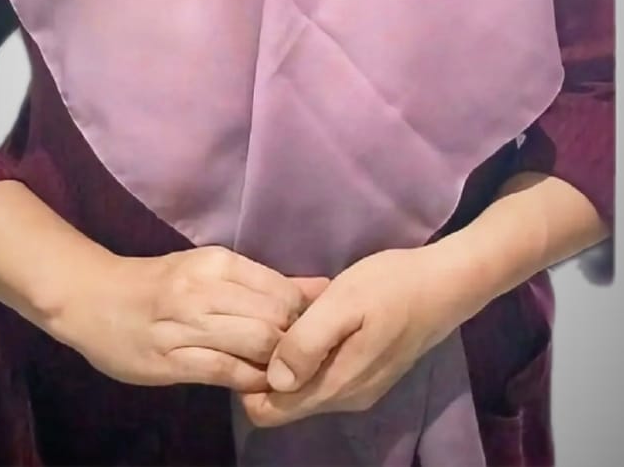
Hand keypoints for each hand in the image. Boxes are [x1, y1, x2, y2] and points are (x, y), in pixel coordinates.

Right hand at [55, 244, 328, 391]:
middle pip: (275, 318)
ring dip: (276, 363)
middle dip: (295, 342)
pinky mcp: (171, 361)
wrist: (93, 298)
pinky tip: (256, 383)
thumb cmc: (159, 283)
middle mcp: (204, 289)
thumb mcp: (211, 270)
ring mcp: (186, 325)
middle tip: (299, 356)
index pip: (283, 290)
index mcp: (217, 262)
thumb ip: (265, 282)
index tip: (307, 329)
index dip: (305, 315)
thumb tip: (325, 287)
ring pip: (255, 344)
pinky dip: (250, 381)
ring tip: (280, 371)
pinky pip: (226, 372)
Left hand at [239, 246, 457, 426]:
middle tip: (274, 314)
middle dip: (269, 358)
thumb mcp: (344, 302)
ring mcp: (357, 386)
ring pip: (303, 379)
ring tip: (297, 306)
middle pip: (283, 396)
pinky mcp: (366, 371)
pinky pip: (324, 367)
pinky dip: (312, 342)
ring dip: (292, 347)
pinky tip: (317, 308)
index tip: (251, 336)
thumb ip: (307, 342)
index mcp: (335, 386)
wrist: (446, 283)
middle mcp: (343, 398)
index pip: (267, 410)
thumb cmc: (392, 287)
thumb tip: (274, 378)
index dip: (248, 377)